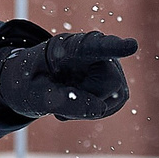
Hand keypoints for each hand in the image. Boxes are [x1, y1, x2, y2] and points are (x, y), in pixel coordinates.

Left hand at [0, 30, 137, 121]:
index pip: (93, 46)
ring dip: (89, 108)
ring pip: (116, 96)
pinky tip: (76, 103)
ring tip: (65, 98)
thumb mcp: (31, 94)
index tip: (131, 46)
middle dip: (88, 99)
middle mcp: (94, 52)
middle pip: (110, 82)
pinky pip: (113, 104)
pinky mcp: (113, 81)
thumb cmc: (27, 82)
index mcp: (68, 47)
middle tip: (59, 98)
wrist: (29, 80)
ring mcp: (107, 65)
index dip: (112, 47)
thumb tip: (100, 109)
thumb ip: (58, 101)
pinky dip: (93, 111)